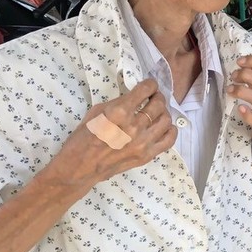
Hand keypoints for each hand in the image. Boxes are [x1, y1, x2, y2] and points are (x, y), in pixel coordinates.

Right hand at [51, 78, 176, 191]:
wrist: (81, 167)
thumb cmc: (84, 137)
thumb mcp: (97, 112)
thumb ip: (118, 103)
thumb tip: (136, 97)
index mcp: (119, 112)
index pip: (145, 90)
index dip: (150, 84)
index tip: (150, 85)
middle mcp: (134, 126)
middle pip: (158, 104)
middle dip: (158, 96)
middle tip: (154, 97)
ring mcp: (143, 142)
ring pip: (166, 120)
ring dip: (164, 112)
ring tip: (158, 112)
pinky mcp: (147, 155)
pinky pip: (169, 140)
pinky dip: (170, 130)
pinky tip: (164, 127)